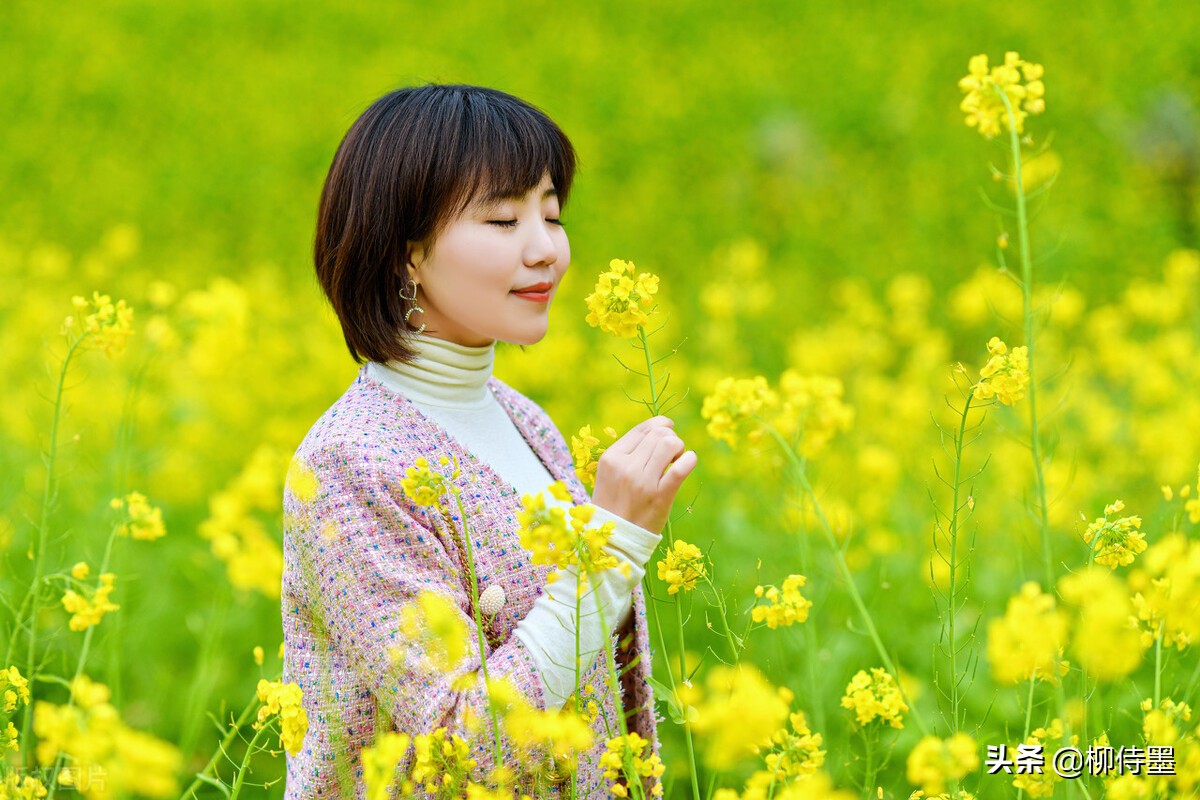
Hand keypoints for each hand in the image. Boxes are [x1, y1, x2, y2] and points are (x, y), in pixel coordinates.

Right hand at [591, 416, 697, 536]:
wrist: (615, 539)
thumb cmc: (615, 504)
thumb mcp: (610, 474)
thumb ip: (628, 453)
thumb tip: (660, 430)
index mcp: (610, 458)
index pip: (641, 429)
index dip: (659, 426)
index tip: (667, 432)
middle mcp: (625, 466)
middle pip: (658, 434)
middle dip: (670, 438)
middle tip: (670, 454)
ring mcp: (642, 482)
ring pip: (670, 444)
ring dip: (679, 448)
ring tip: (675, 460)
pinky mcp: (660, 496)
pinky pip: (681, 467)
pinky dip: (690, 460)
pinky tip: (688, 462)